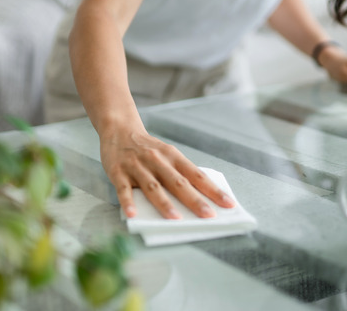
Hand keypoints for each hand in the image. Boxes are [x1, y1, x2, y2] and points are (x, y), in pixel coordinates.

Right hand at [99, 125, 235, 218]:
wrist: (119, 129)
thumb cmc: (147, 148)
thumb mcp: (167, 154)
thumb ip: (178, 172)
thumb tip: (198, 197)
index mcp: (173, 156)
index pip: (197, 175)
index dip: (213, 190)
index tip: (228, 203)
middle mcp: (157, 160)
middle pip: (178, 182)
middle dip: (194, 200)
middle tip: (208, 215)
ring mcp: (137, 167)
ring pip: (153, 187)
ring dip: (164, 203)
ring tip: (176, 219)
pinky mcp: (118, 172)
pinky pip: (123, 190)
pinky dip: (128, 202)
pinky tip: (133, 214)